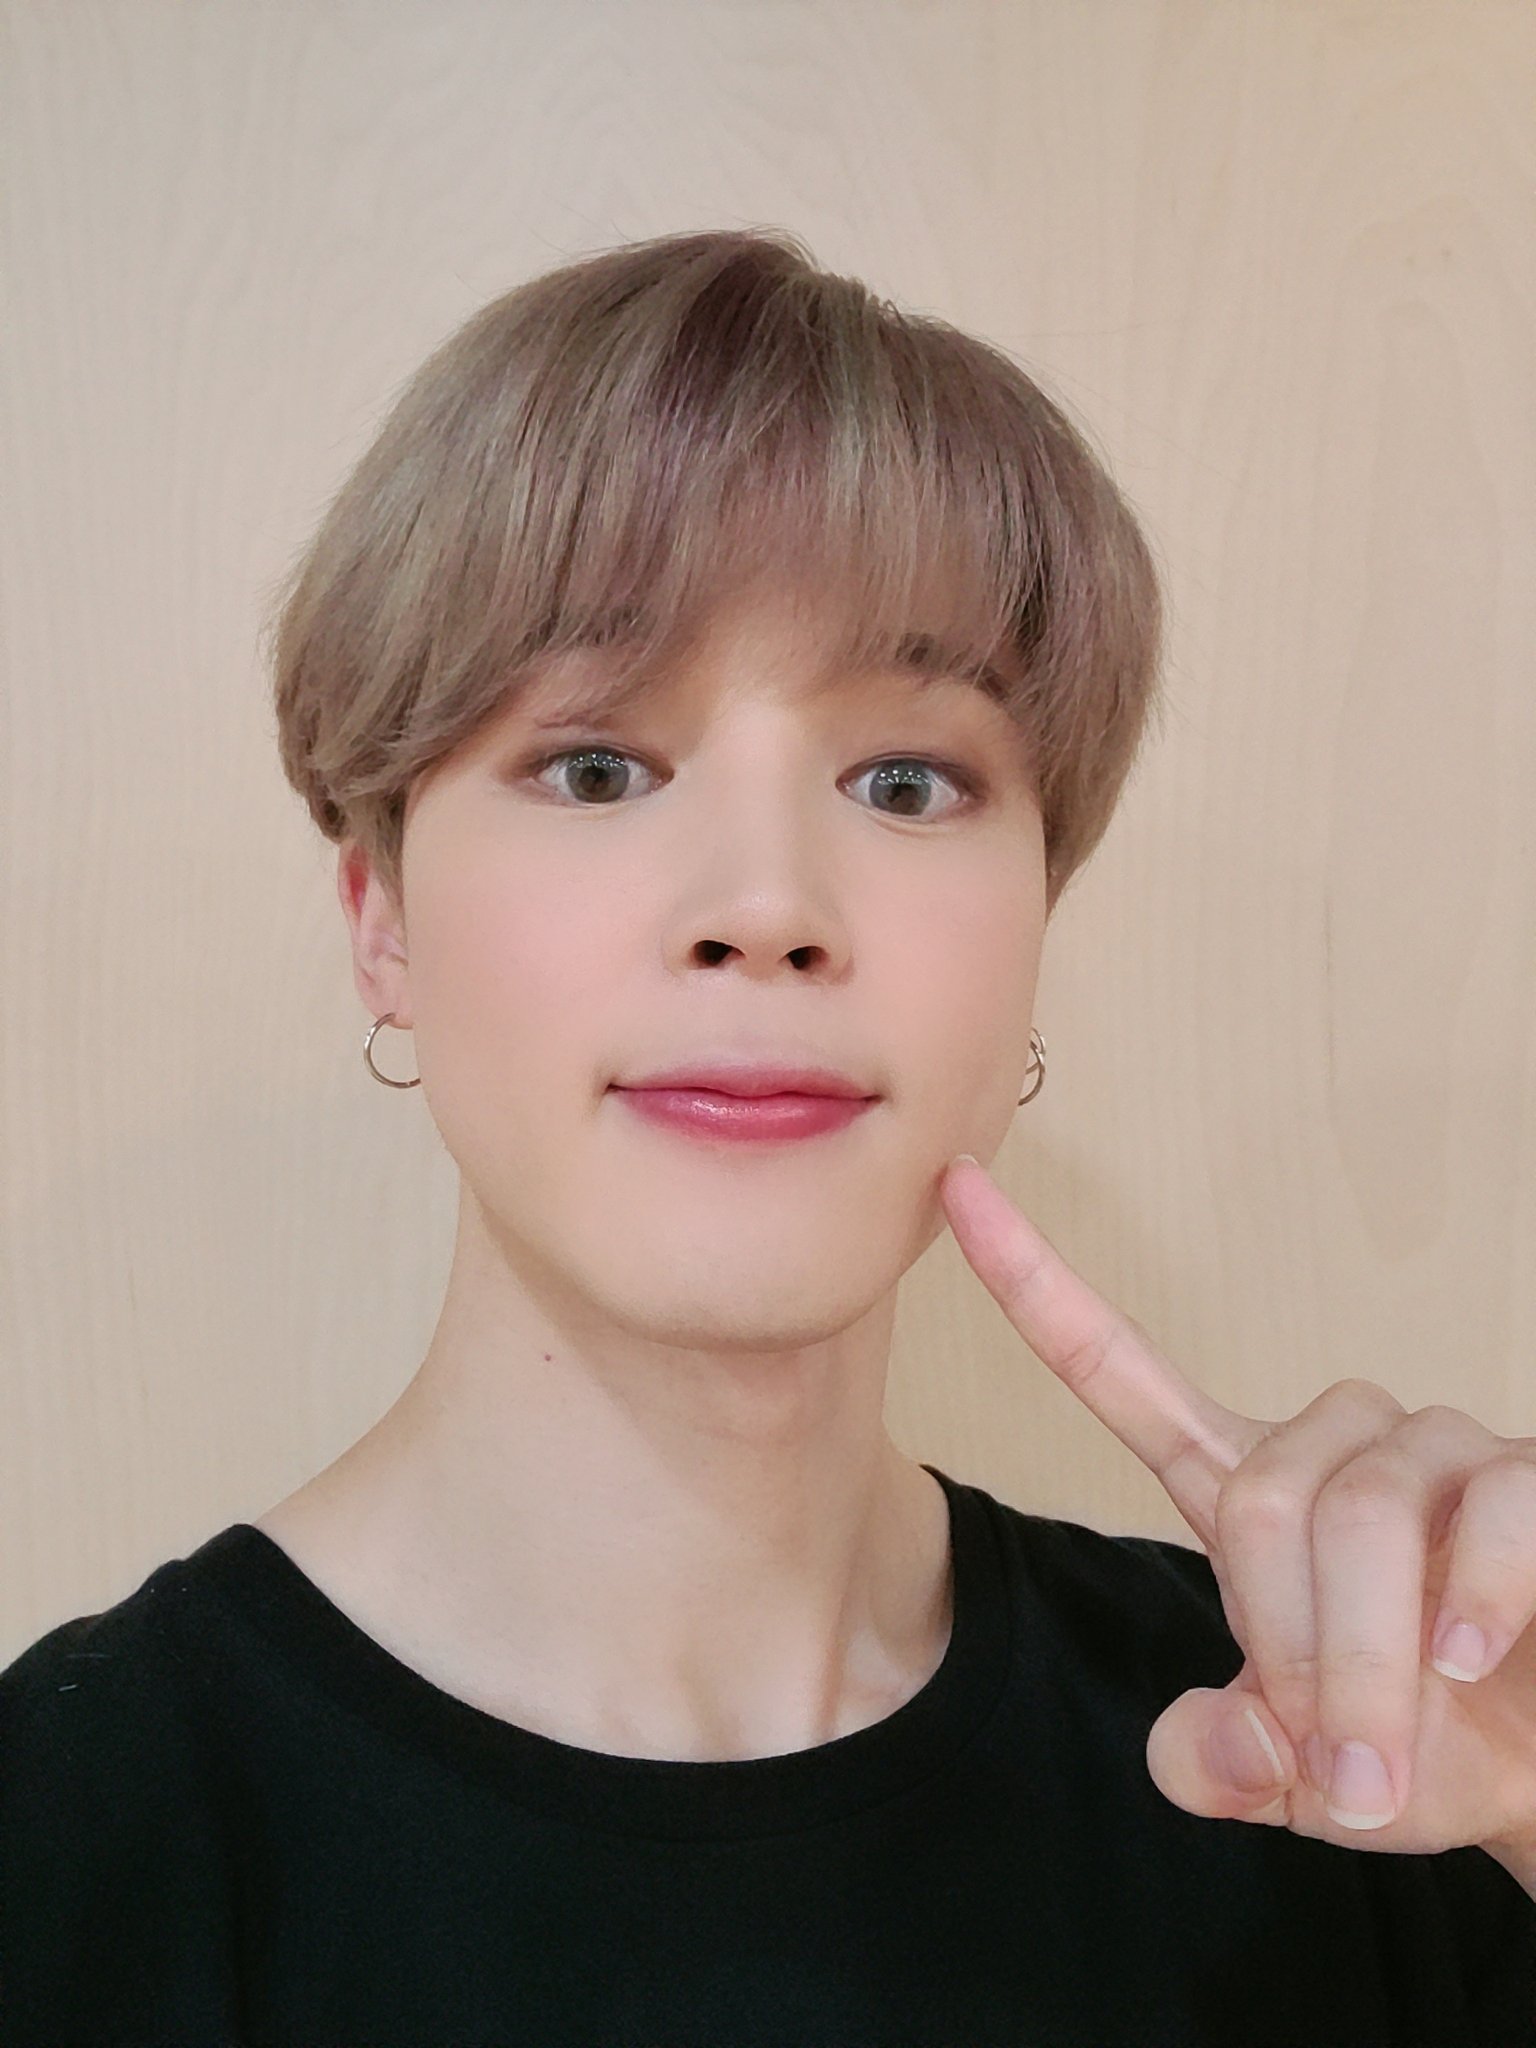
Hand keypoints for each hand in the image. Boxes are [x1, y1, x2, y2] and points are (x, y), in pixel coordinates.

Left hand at [939, 1152, 1535, 1863]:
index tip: (955, 1187)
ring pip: (1361, 1510)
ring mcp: (1434, 1448)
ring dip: (1371, 1659)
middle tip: (1335, 1765)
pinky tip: (1467, 1660)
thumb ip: (1218, 1761)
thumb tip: (1216, 1744)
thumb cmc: (1415, 1752)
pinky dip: (1473, 1600)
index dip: (1034, 1283)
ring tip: (1390, 1758)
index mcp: (1238, 1484)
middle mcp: (1328, 1441)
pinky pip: (1489, 1507)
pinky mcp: (1529, 1469)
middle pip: (1264, 1497)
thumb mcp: (1293, 1780)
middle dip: (1290, 1651)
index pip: (1116, 1365)